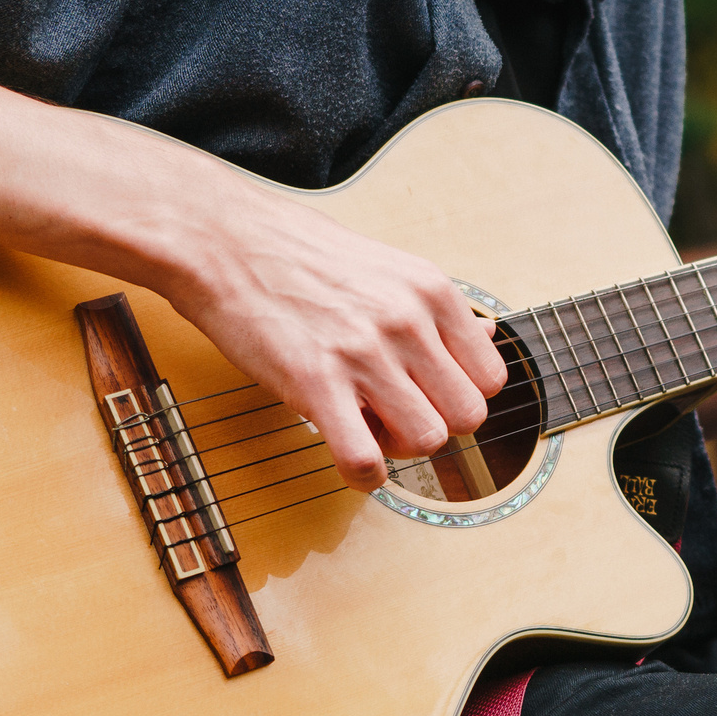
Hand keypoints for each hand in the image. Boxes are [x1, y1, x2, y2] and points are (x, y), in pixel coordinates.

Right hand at [157, 184, 508, 491]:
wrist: (226, 241)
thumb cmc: (302, 256)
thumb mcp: (390, 267)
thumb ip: (438, 310)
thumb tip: (489, 338)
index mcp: (431, 292)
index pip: (491, 378)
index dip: (460, 397)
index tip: (429, 395)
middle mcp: (407, 321)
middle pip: (468, 415)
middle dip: (437, 427)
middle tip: (398, 416)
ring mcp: (364, 352)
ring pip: (428, 440)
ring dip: (399, 449)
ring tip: (369, 428)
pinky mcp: (315, 382)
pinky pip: (365, 458)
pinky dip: (363, 474)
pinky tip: (348, 456)